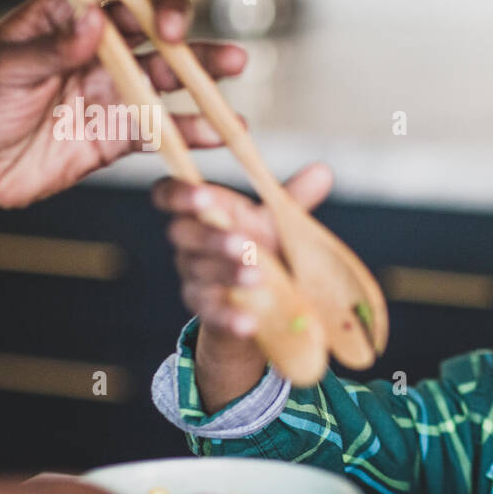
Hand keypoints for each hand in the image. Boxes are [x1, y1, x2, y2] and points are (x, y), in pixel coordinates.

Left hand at [0, 0, 246, 213]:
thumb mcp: (6, 68)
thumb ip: (54, 47)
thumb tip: (93, 18)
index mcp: (67, 18)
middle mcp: (100, 49)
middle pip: (152, 23)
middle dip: (174, 20)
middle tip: (176, 34)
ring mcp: (116, 90)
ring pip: (170, 73)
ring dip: (203, 67)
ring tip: (233, 62)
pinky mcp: (123, 133)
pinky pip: (165, 128)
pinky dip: (193, 130)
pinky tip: (219, 129)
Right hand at [151, 163, 334, 338]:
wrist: (259, 304)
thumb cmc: (261, 249)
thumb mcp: (275, 224)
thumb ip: (292, 199)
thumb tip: (323, 171)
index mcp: (202, 213)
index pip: (170, 195)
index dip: (178, 193)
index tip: (202, 195)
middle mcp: (190, 245)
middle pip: (184, 235)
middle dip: (212, 237)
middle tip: (243, 242)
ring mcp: (195, 280)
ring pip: (201, 273)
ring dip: (228, 274)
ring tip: (258, 277)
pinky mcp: (207, 313)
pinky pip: (212, 315)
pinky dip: (230, 318)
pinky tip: (249, 323)